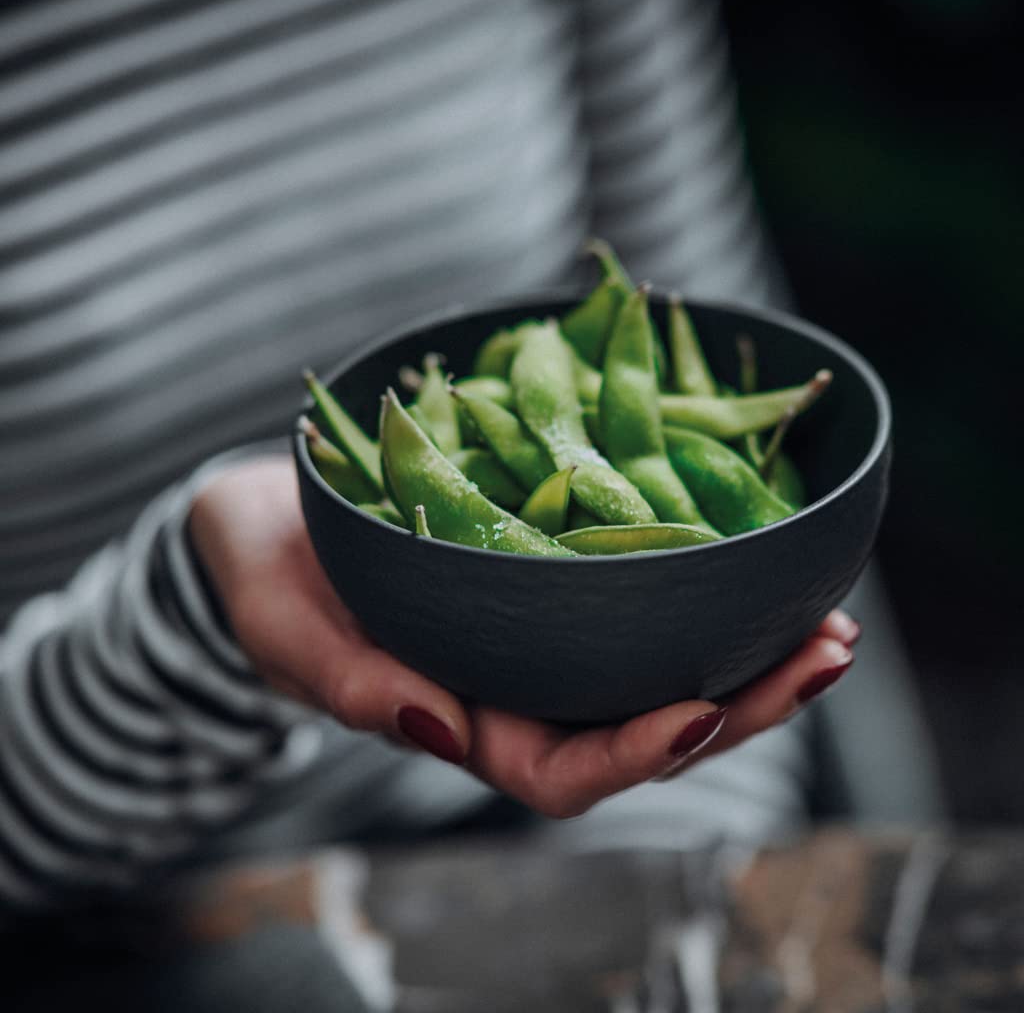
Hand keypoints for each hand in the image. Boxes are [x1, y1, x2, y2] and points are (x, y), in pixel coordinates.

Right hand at [189, 456, 857, 819]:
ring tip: (829, 617)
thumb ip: (349, 682)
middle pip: (644, 729)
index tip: (701, 710)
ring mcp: (540, 639)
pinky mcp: (550, 580)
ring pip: (659, 668)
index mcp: (460, 721)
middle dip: (742, 705)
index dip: (634, 754)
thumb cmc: (268, 579)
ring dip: (748, 653)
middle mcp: (517, 691)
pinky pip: (638, 599)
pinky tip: (761, 558)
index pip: (561, 770)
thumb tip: (434, 726)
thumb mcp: (289, 630)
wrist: (273, 516)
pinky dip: (703, 588)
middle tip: (826, 652)